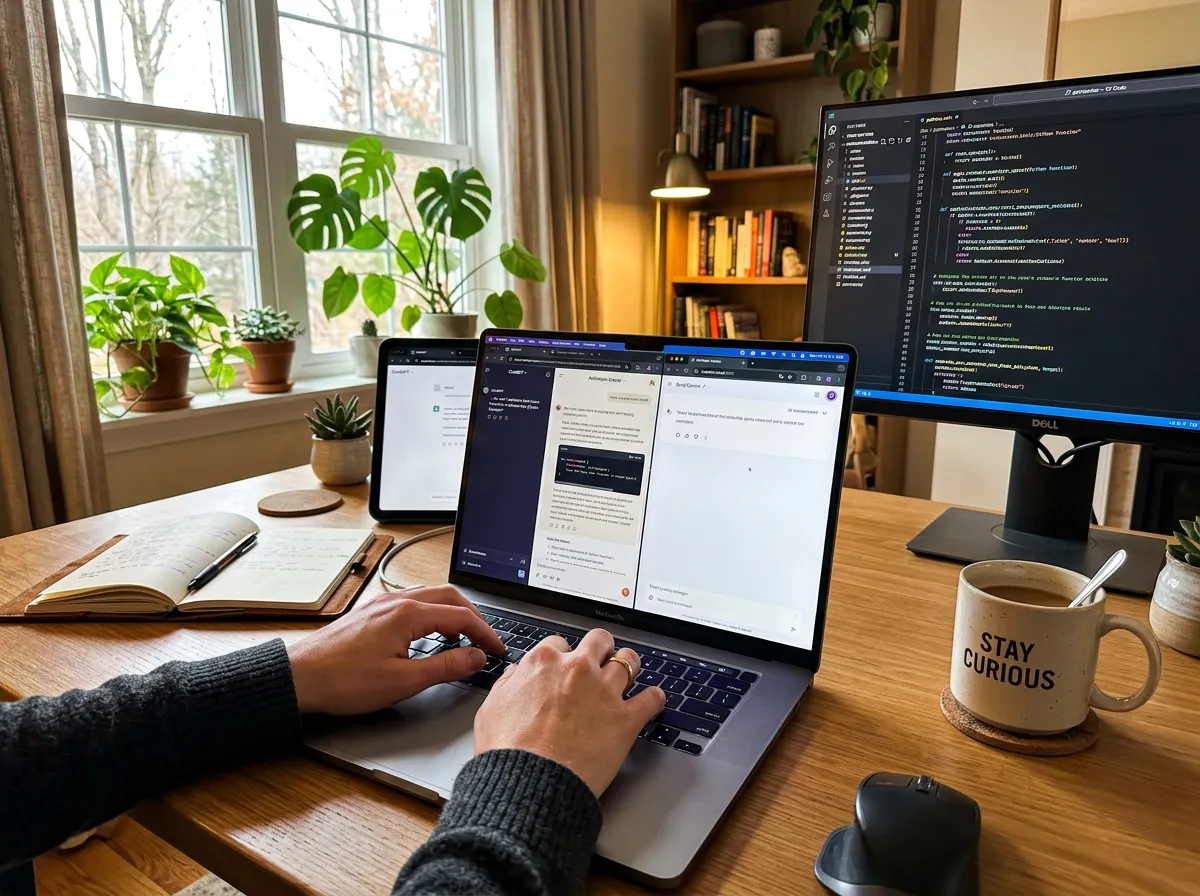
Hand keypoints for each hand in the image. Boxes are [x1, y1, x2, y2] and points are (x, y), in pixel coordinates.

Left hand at [287, 585, 504, 714]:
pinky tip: (428, 630)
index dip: (485, 633)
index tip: (498, 648)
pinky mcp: (370, 612)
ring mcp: (381, 604)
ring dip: (452, 611)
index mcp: (408, 614)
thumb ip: (445, 667)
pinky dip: (431, 612)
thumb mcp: (403, 681)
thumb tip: (475, 657)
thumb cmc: (343, 681)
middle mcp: (396, 601)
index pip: (461, 616)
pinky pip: (411, 601)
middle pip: (448, 597)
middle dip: (473, 616)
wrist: (299, 677)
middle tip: (485, 638)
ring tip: (463, 634)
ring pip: (429, 596)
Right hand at [474, 629, 665, 796]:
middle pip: (599, 641)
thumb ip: (510, 683)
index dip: (563, 656)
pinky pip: (652, 698)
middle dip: (600, 650)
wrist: (528, 783)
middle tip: (600, 663)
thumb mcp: (492, 708)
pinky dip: (653, 699)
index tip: (565, 666)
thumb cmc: (507, 751)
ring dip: (629, 667)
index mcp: (544, 662)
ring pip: (629, 662)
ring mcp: (604, 692)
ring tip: (630, 675)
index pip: (560, 644)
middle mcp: (577, 669)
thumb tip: (519, 674)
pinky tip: (651, 702)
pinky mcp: (625, 719)